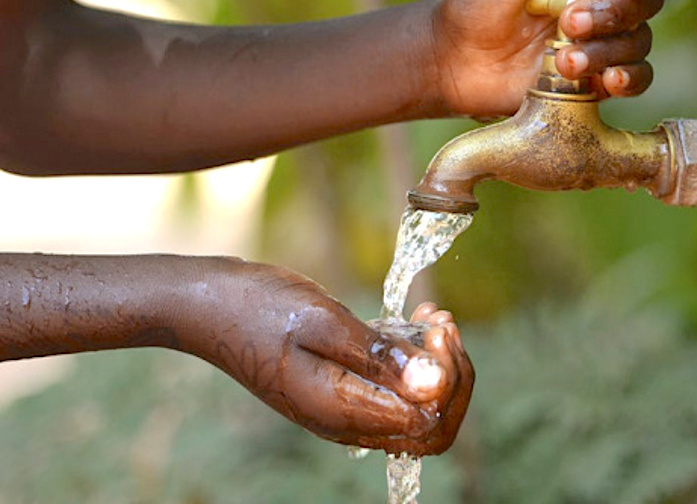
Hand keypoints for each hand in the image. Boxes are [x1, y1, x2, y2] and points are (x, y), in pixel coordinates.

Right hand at [192, 262, 472, 455]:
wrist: (208, 306)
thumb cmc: (258, 306)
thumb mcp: (322, 321)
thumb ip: (377, 356)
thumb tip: (434, 385)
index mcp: (341, 410)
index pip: (428, 423)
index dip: (448, 379)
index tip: (438, 328)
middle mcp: (346, 420)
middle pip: (429, 426)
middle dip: (452, 377)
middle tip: (442, 325)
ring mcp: (343, 408)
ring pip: (414, 409)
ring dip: (436, 366)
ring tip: (431, 318)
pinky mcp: (340, 389)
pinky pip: (391, 390)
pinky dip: (412, 362)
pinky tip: (411, 324)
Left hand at [430, 0, 666, 117]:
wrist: (451, 59)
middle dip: (614, 12)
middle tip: (570, 24)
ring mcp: (602, 37)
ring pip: (639, 40)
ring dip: (608, 50)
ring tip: (566, 62)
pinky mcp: (595, 76)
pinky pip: (635, 78)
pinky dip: (628, 79)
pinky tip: (606, 81)